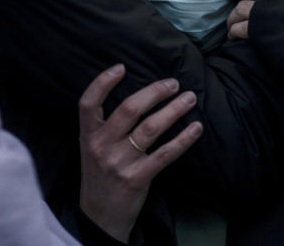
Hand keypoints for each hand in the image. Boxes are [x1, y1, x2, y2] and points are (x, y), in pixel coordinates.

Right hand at [79, 65, 202, 242]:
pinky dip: (183, 139)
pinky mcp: (137, 178)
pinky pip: (165, 154)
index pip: (88, 103)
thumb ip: (106, 126)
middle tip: (173, 83)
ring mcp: (120, 163)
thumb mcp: (92, 148)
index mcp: (88, 136)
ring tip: (189, 99)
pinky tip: (195, 128)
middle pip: (129, 109)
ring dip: (173, 110)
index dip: (103, 82)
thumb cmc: (100, 175)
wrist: (100, 216)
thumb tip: (139, 96)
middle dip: (154, 92)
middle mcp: (101, 146)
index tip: (122, 67)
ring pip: (150, 128)